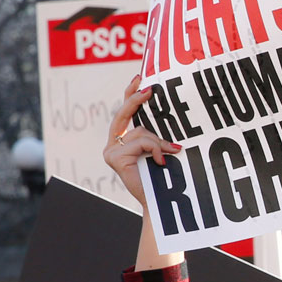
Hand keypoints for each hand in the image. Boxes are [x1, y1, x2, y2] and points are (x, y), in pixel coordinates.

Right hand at [103, 74, 180, 208]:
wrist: (160, 203)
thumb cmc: (162, 178)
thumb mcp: (158, 150)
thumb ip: (155, 135)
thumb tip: (165, 118)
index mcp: (122, 141)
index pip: (124, 113)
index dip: (130, 94)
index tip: (140, 78)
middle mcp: (113, 144)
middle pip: (123, 114)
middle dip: (136, 98)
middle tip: (150, 87)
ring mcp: (111, 151)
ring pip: (140, 132)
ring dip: (159, 141)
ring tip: (171, 153)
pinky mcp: (114, 157)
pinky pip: (140, 142)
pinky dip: (155, 149)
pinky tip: (161, 161)